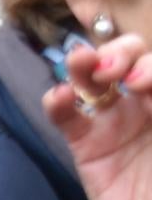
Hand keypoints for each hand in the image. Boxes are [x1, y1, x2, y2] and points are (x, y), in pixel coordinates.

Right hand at [45, 33, 151, 199]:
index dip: (149, 63)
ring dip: (84, 64)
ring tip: (81, 65)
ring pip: (92, 78)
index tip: (143, 83)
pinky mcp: (85, 144)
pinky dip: (58, 102)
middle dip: (119, 55)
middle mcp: (143, 103)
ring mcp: (112, 121)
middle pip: (126, 59)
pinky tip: (60, 98)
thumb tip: (147, 88)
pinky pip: (67, 117)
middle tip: (118, 75)